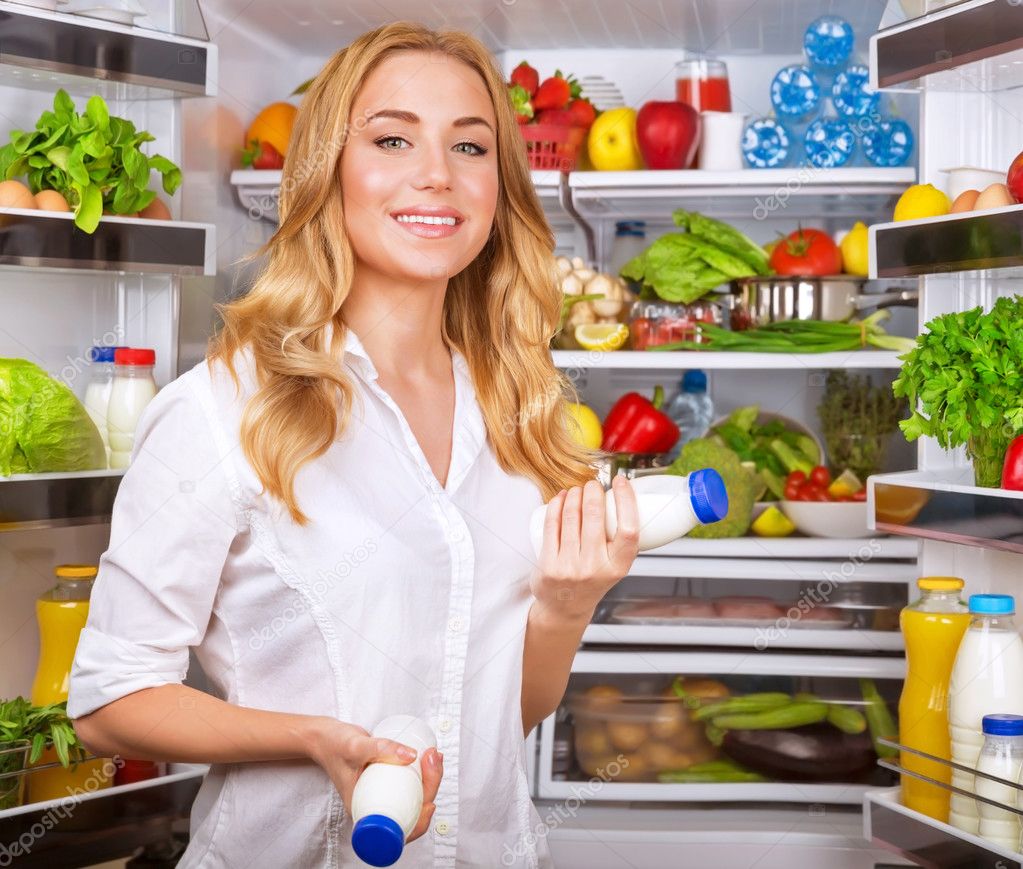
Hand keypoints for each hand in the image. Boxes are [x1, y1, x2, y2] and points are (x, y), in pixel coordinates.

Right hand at [308, 718, 442, 841]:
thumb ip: (381, 748)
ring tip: (434, 757)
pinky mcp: (386, 781)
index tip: (429, 802)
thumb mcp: (355, 747)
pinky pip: (408, 784)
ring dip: (430, 780)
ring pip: (413, 796)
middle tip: (433, 760)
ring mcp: (382, 794)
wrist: (325, 737)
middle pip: (412, 810)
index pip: (397, 830)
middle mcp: (375, 807)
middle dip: (431, 788)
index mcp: (364, 812)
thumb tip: (412, 755)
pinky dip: (423, 774)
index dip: (419, 822)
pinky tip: (430, 760)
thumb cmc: (334, 746)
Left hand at [531, 475, 639, 621]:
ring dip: (575, 495)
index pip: (629, 529)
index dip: (626, 501)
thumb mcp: (614, 566)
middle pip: (596, 517)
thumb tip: (624, 496)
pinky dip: (556, 505)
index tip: (621, 482)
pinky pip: (552, 525)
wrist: (565, 607)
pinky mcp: (548, 565)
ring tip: (577, 490)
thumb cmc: (592, 580)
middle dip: (593, 491)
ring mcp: (569, 567)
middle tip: (593, 484)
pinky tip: (561, 497)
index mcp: (618, 567)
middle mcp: (594, 568)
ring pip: (571, 517)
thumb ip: (621, 539)